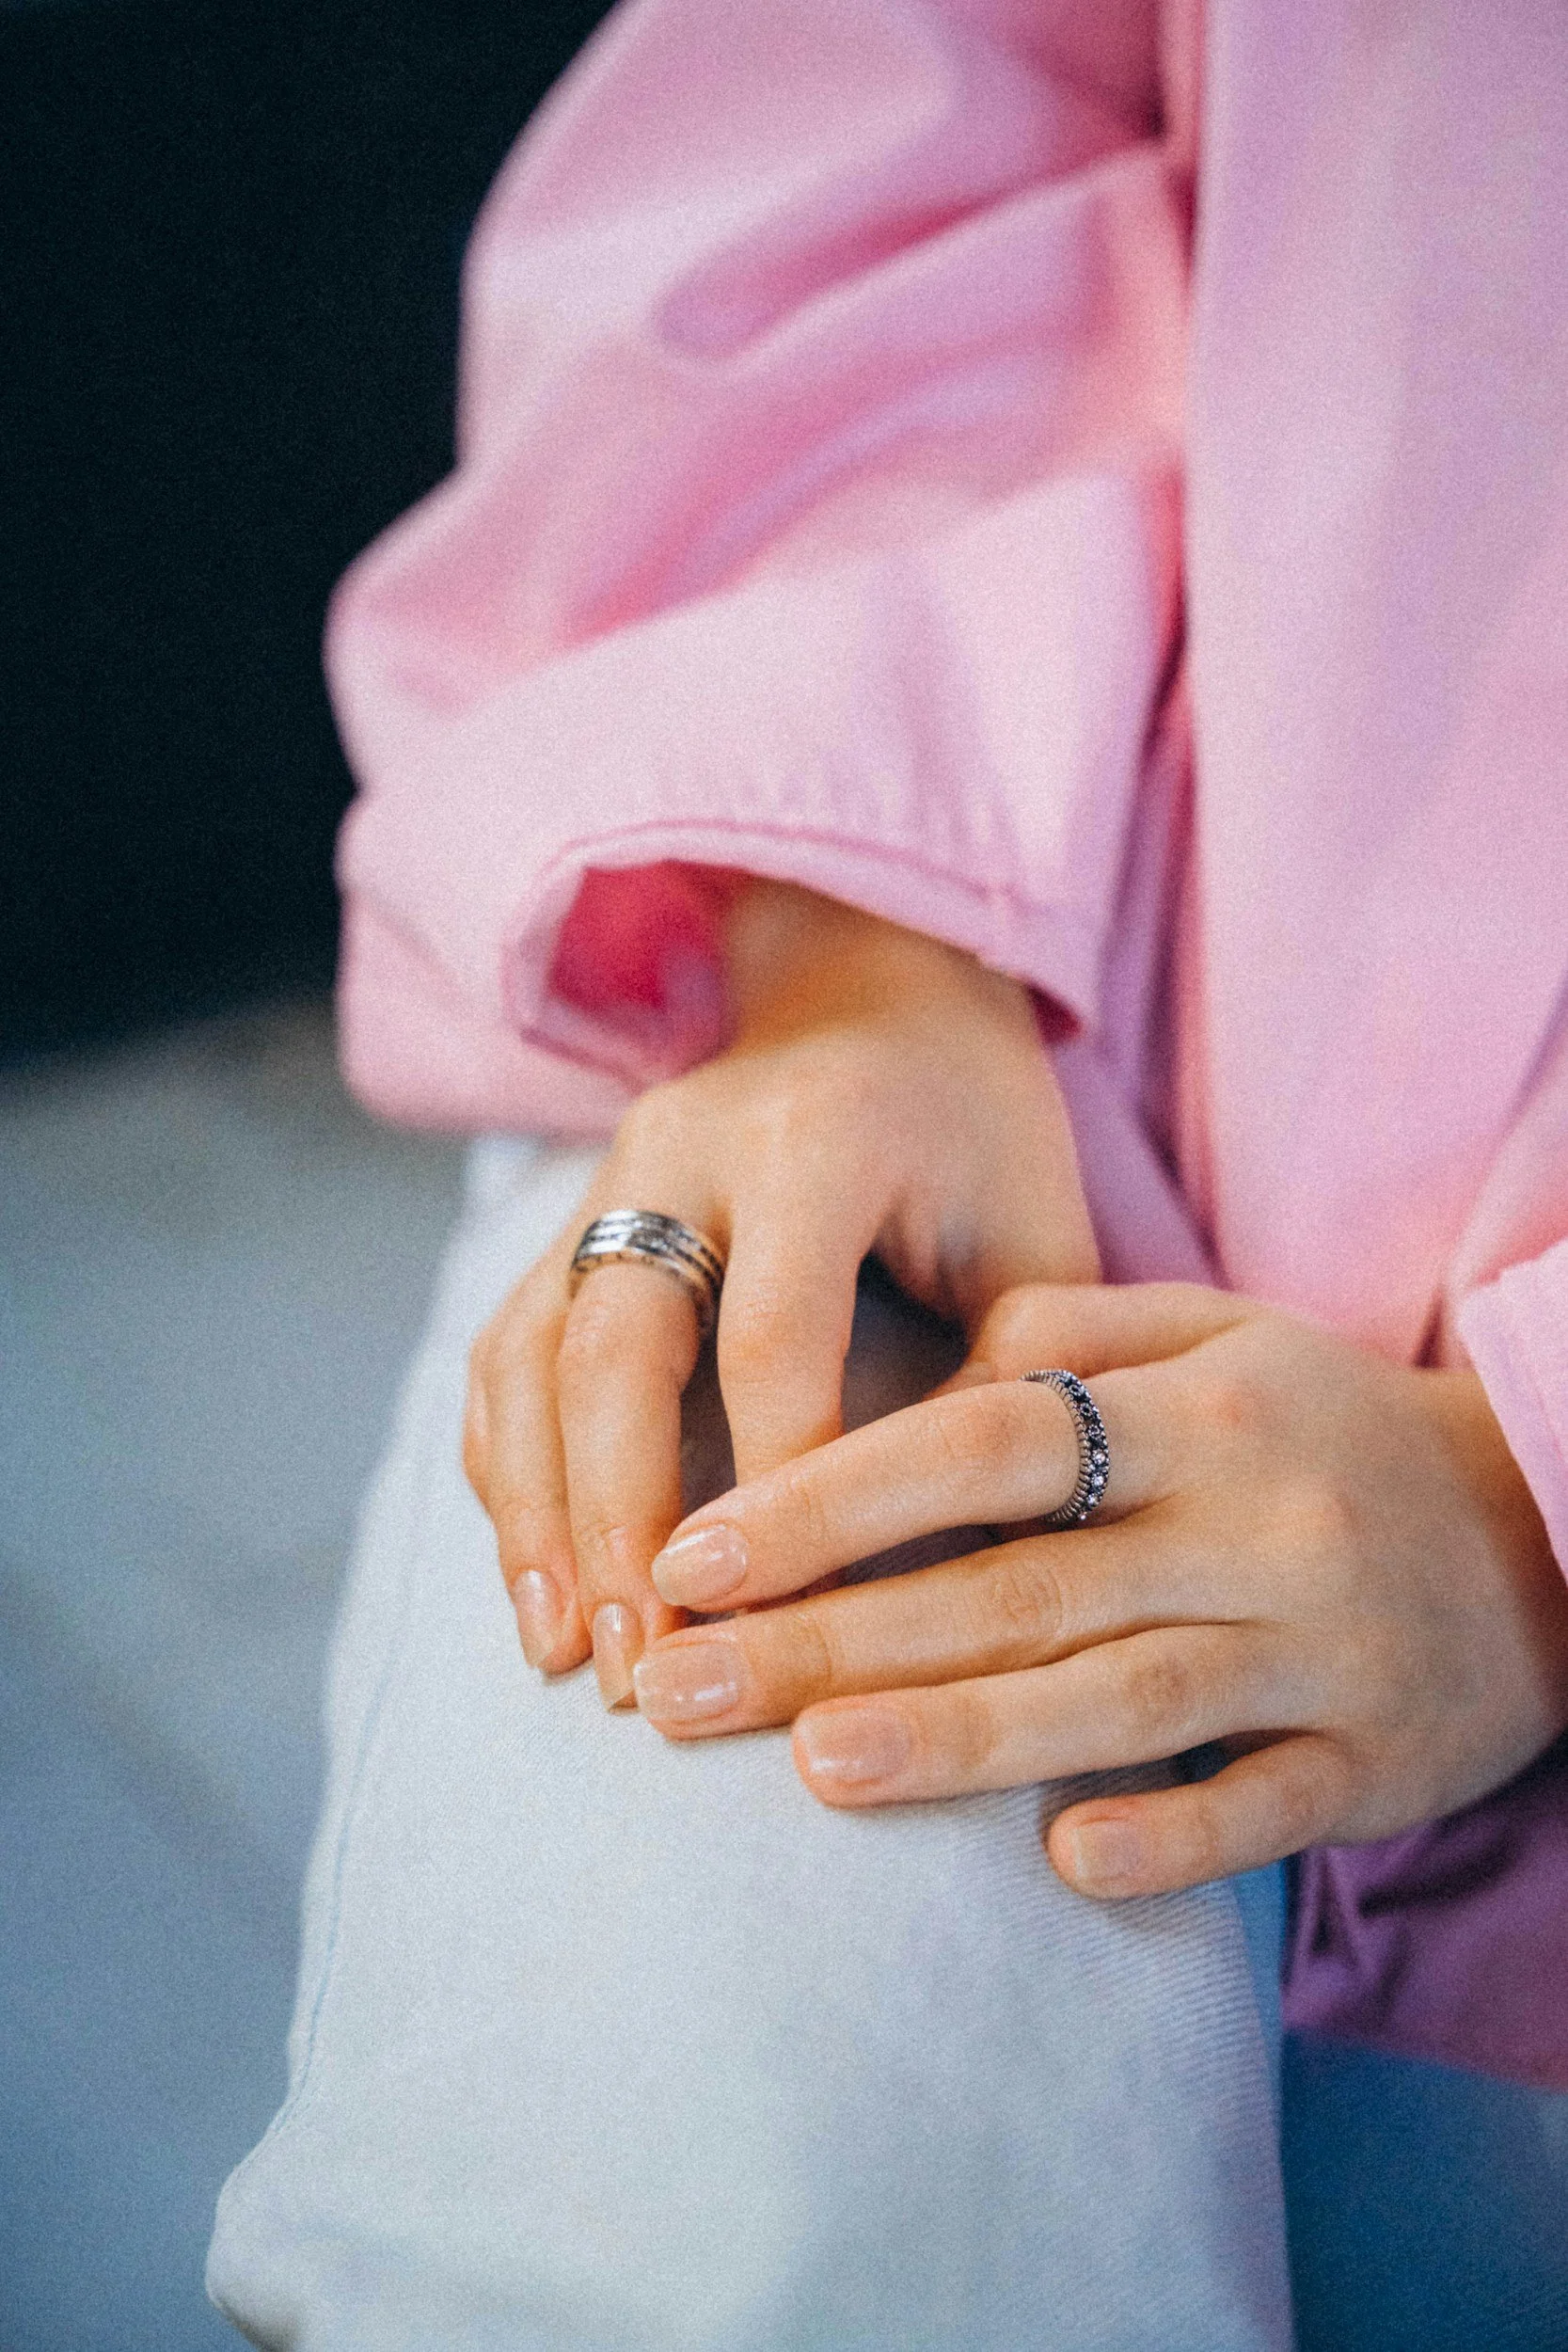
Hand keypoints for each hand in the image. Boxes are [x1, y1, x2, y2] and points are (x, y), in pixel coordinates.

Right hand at [463, 883, 1097, 1706]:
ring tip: (571, 1654)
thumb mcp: (1034, 1230)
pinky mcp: (566, 1219)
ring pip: (534, 1354)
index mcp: (817, 1140)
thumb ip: (1009, 1377)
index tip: (784, 1628)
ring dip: (541, 1513)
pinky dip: (509, 1469)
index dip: (776, 1491)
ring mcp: (606, 1180)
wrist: (870, 988)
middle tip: (647, 1667)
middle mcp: (684, 1149)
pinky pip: (508, 1350)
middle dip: (619, 1520)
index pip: (774, 1337)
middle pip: (614, 1346)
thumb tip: (975, 1562)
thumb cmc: (977, 1129)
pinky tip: (538, 1579)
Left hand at [632, 1282, 1567, 1893]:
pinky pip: (1263, 1806)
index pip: (984, 1447)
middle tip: (679, 1687)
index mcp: (1197, 1411)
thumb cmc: (1324, 1422)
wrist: (1545, 1520)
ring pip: (1119, 1701)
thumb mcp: (1220, 1332)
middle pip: (1017, 1590)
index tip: (696, 1554)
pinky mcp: (1376, 1760)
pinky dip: (1168, 1836)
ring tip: (812, 1767)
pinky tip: (1059, 1865)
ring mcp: (1320, 1649)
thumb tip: (924, 1368)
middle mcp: (1254, 1525)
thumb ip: (1070, 1335)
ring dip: (962, 1740)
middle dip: (833, 1640)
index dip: (833, 1501)